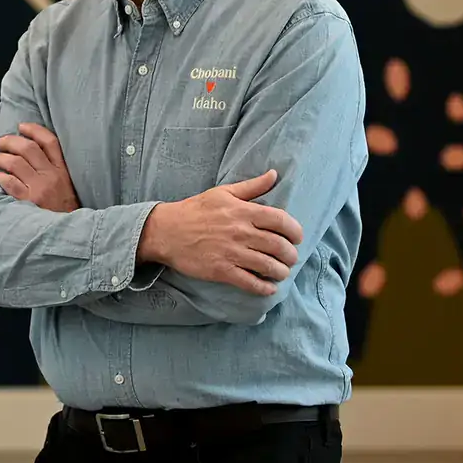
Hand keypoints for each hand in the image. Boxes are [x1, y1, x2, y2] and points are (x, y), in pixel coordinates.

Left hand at [0, 122, 80, 212]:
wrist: (70, 234)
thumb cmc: (66, 209)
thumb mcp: (69, 185)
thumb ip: (55, 169)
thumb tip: (30, 150)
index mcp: (63, 170)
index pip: (50, 141)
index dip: (34, 130)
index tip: (21, 126)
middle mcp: (52, 176)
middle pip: (28, 148)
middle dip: (10, 141)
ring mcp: (41, 189)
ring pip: (15, 162)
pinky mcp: (30, 202)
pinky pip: (10, 183)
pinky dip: (0, 176)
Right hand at [139, 170, 303, 296]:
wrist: (165, 230)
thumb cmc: (195, 210)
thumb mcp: (222, 192)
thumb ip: (251, 186)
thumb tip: (275, 174)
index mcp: (242, 211)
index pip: (281, 221)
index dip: (295, 231)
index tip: (296, 237)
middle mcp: (239, 232)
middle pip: (280, 246)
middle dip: (291, 255)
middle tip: (289, 257)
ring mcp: (231, 252)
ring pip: (269, 267)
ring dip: (281, 272)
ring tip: (280, 272)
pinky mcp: (221, 270)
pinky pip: (252, 283)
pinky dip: (265, 288)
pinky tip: (268, 287)